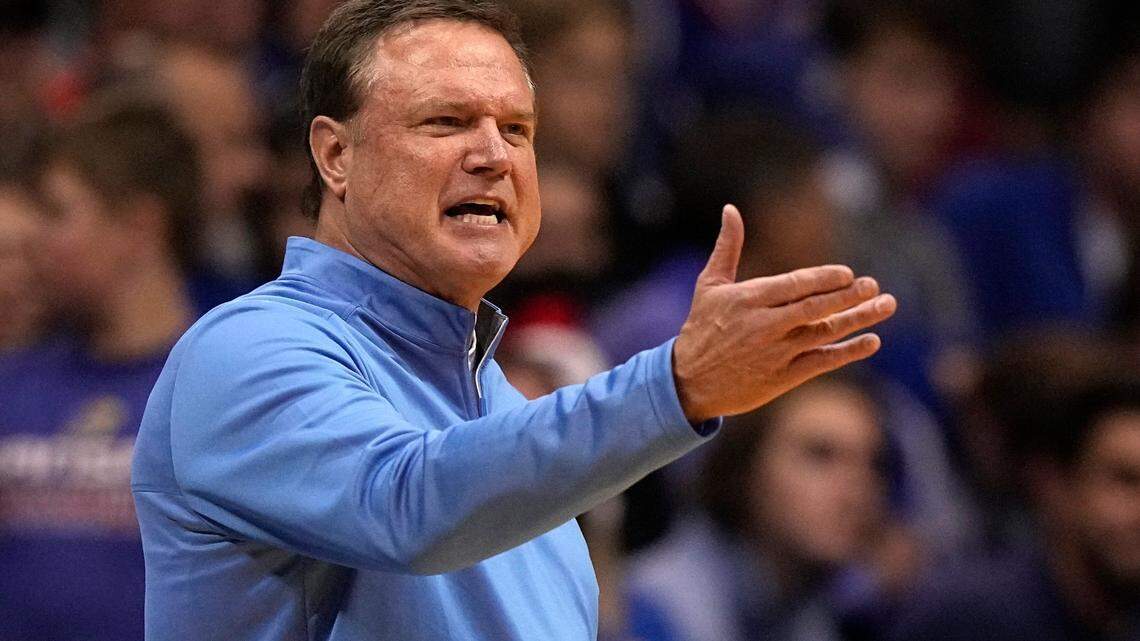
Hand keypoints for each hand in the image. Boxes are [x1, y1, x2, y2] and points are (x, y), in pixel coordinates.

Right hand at [673, 205, 896, 422]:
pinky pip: (822, 362)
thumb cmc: (701, 328)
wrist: (688, 382)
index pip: (795, 285)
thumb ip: (727, 247)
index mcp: (748, 299)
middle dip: (848, 296)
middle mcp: (764, 325)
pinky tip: (871, 341)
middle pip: (815, 308)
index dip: (824, 279)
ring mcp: (775, 353)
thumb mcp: (710, 285)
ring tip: (885, 306)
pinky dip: (848, 352)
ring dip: (858, 320)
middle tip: (874, 286)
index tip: (848, 274)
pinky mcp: (782, 377)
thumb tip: (731, 209)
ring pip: (824, 333)